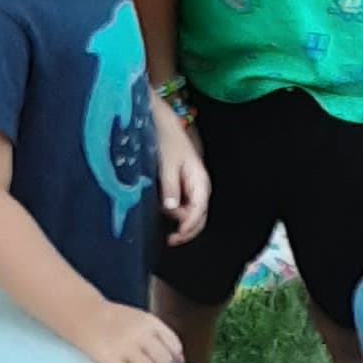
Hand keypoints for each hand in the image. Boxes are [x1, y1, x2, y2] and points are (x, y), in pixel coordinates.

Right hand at [72, 300, 181, 362]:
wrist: (84, 314)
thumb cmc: (115, 320)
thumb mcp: (142, 319)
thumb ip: (162, 336)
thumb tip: (180, 361)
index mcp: (150, 322)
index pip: (174, 346)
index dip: (171, 357)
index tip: (160, 358)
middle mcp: (140, 334)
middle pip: (164, 362)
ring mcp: (125, 347)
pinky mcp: (110, 359)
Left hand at [155, 104, 210, 245]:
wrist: (162, 123)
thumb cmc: (166, 140)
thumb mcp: (166, 164)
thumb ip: (170, 186)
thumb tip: (171, 208)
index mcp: (200, 180)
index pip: (199, 210)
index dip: (189, 226)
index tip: (176, 236)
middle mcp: (200, 187)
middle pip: (200, 217)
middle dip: (187, 230)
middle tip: (170, 239)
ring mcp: (192, 188)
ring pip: (192, 214)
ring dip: (180, 223)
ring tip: (164, 224)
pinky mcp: (183, 187)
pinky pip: (184, 207)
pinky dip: (176, 215)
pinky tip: (165, 214)